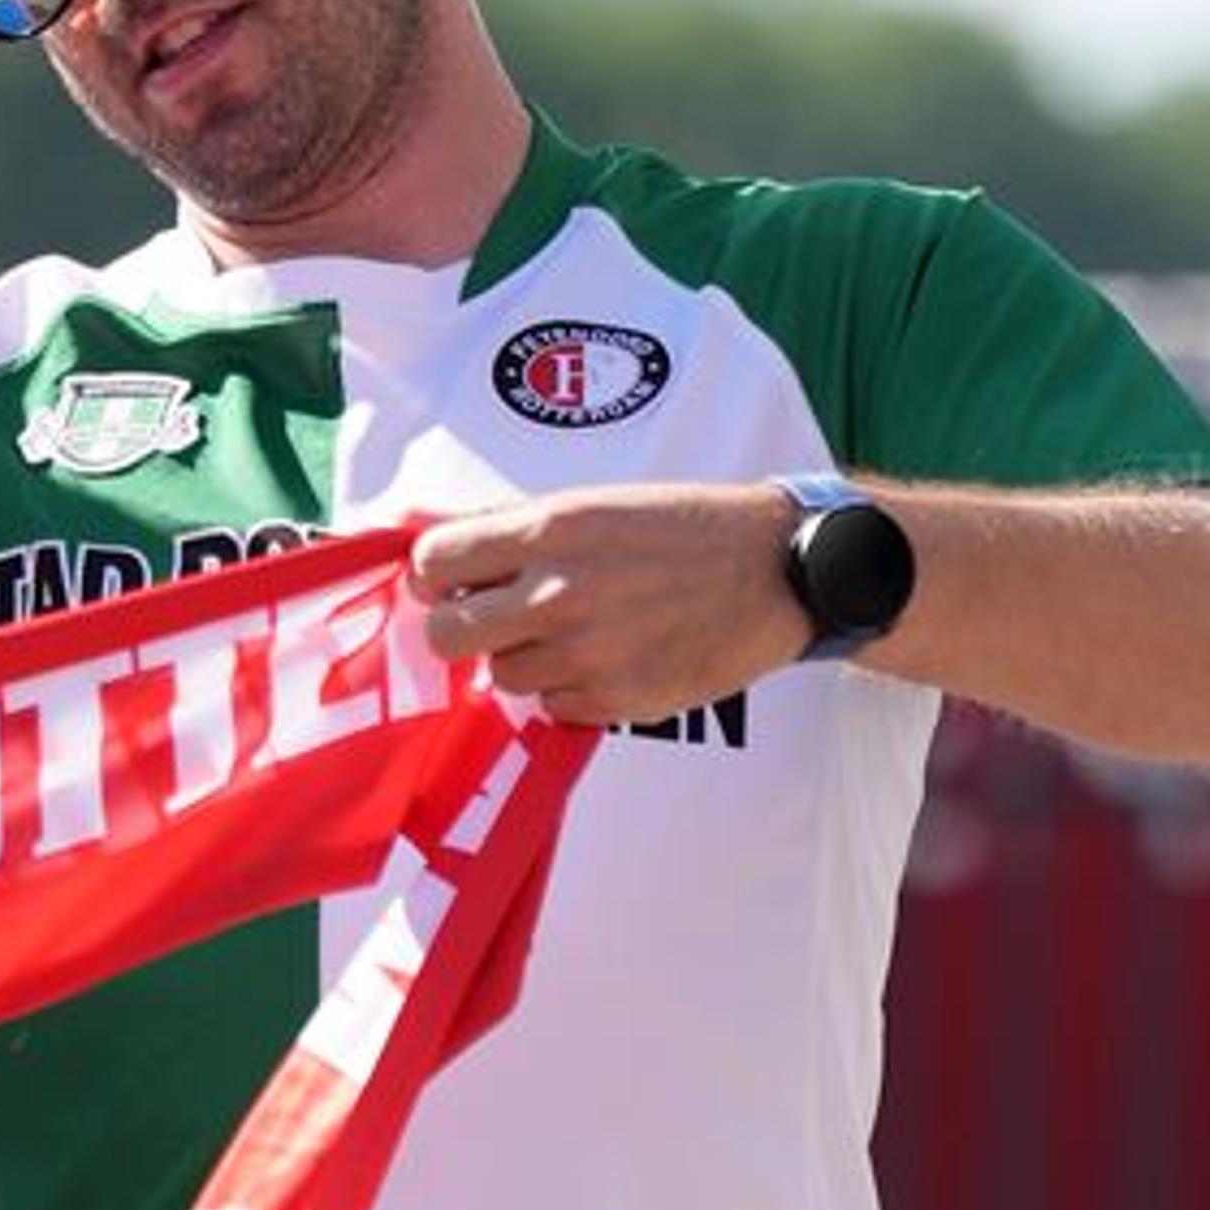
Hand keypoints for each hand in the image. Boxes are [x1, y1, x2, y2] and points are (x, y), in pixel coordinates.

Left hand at [407, 484, 813, 726]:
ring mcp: (585, 653)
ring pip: (502, 676)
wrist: (776, 570)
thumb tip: (436, 549)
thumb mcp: (595, 504)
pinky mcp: (614, 701)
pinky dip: (570, 688)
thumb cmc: (684, 529)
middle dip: (461, 628)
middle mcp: (558, 593)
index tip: (453, 581)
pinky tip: (611, 656)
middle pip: (446, 635)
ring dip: (524, 658)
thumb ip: (517, 529)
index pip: (434, 562)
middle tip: (494, 619)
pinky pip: (553, 706)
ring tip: (576, 630)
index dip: (436, 575)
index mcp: (550, 530)